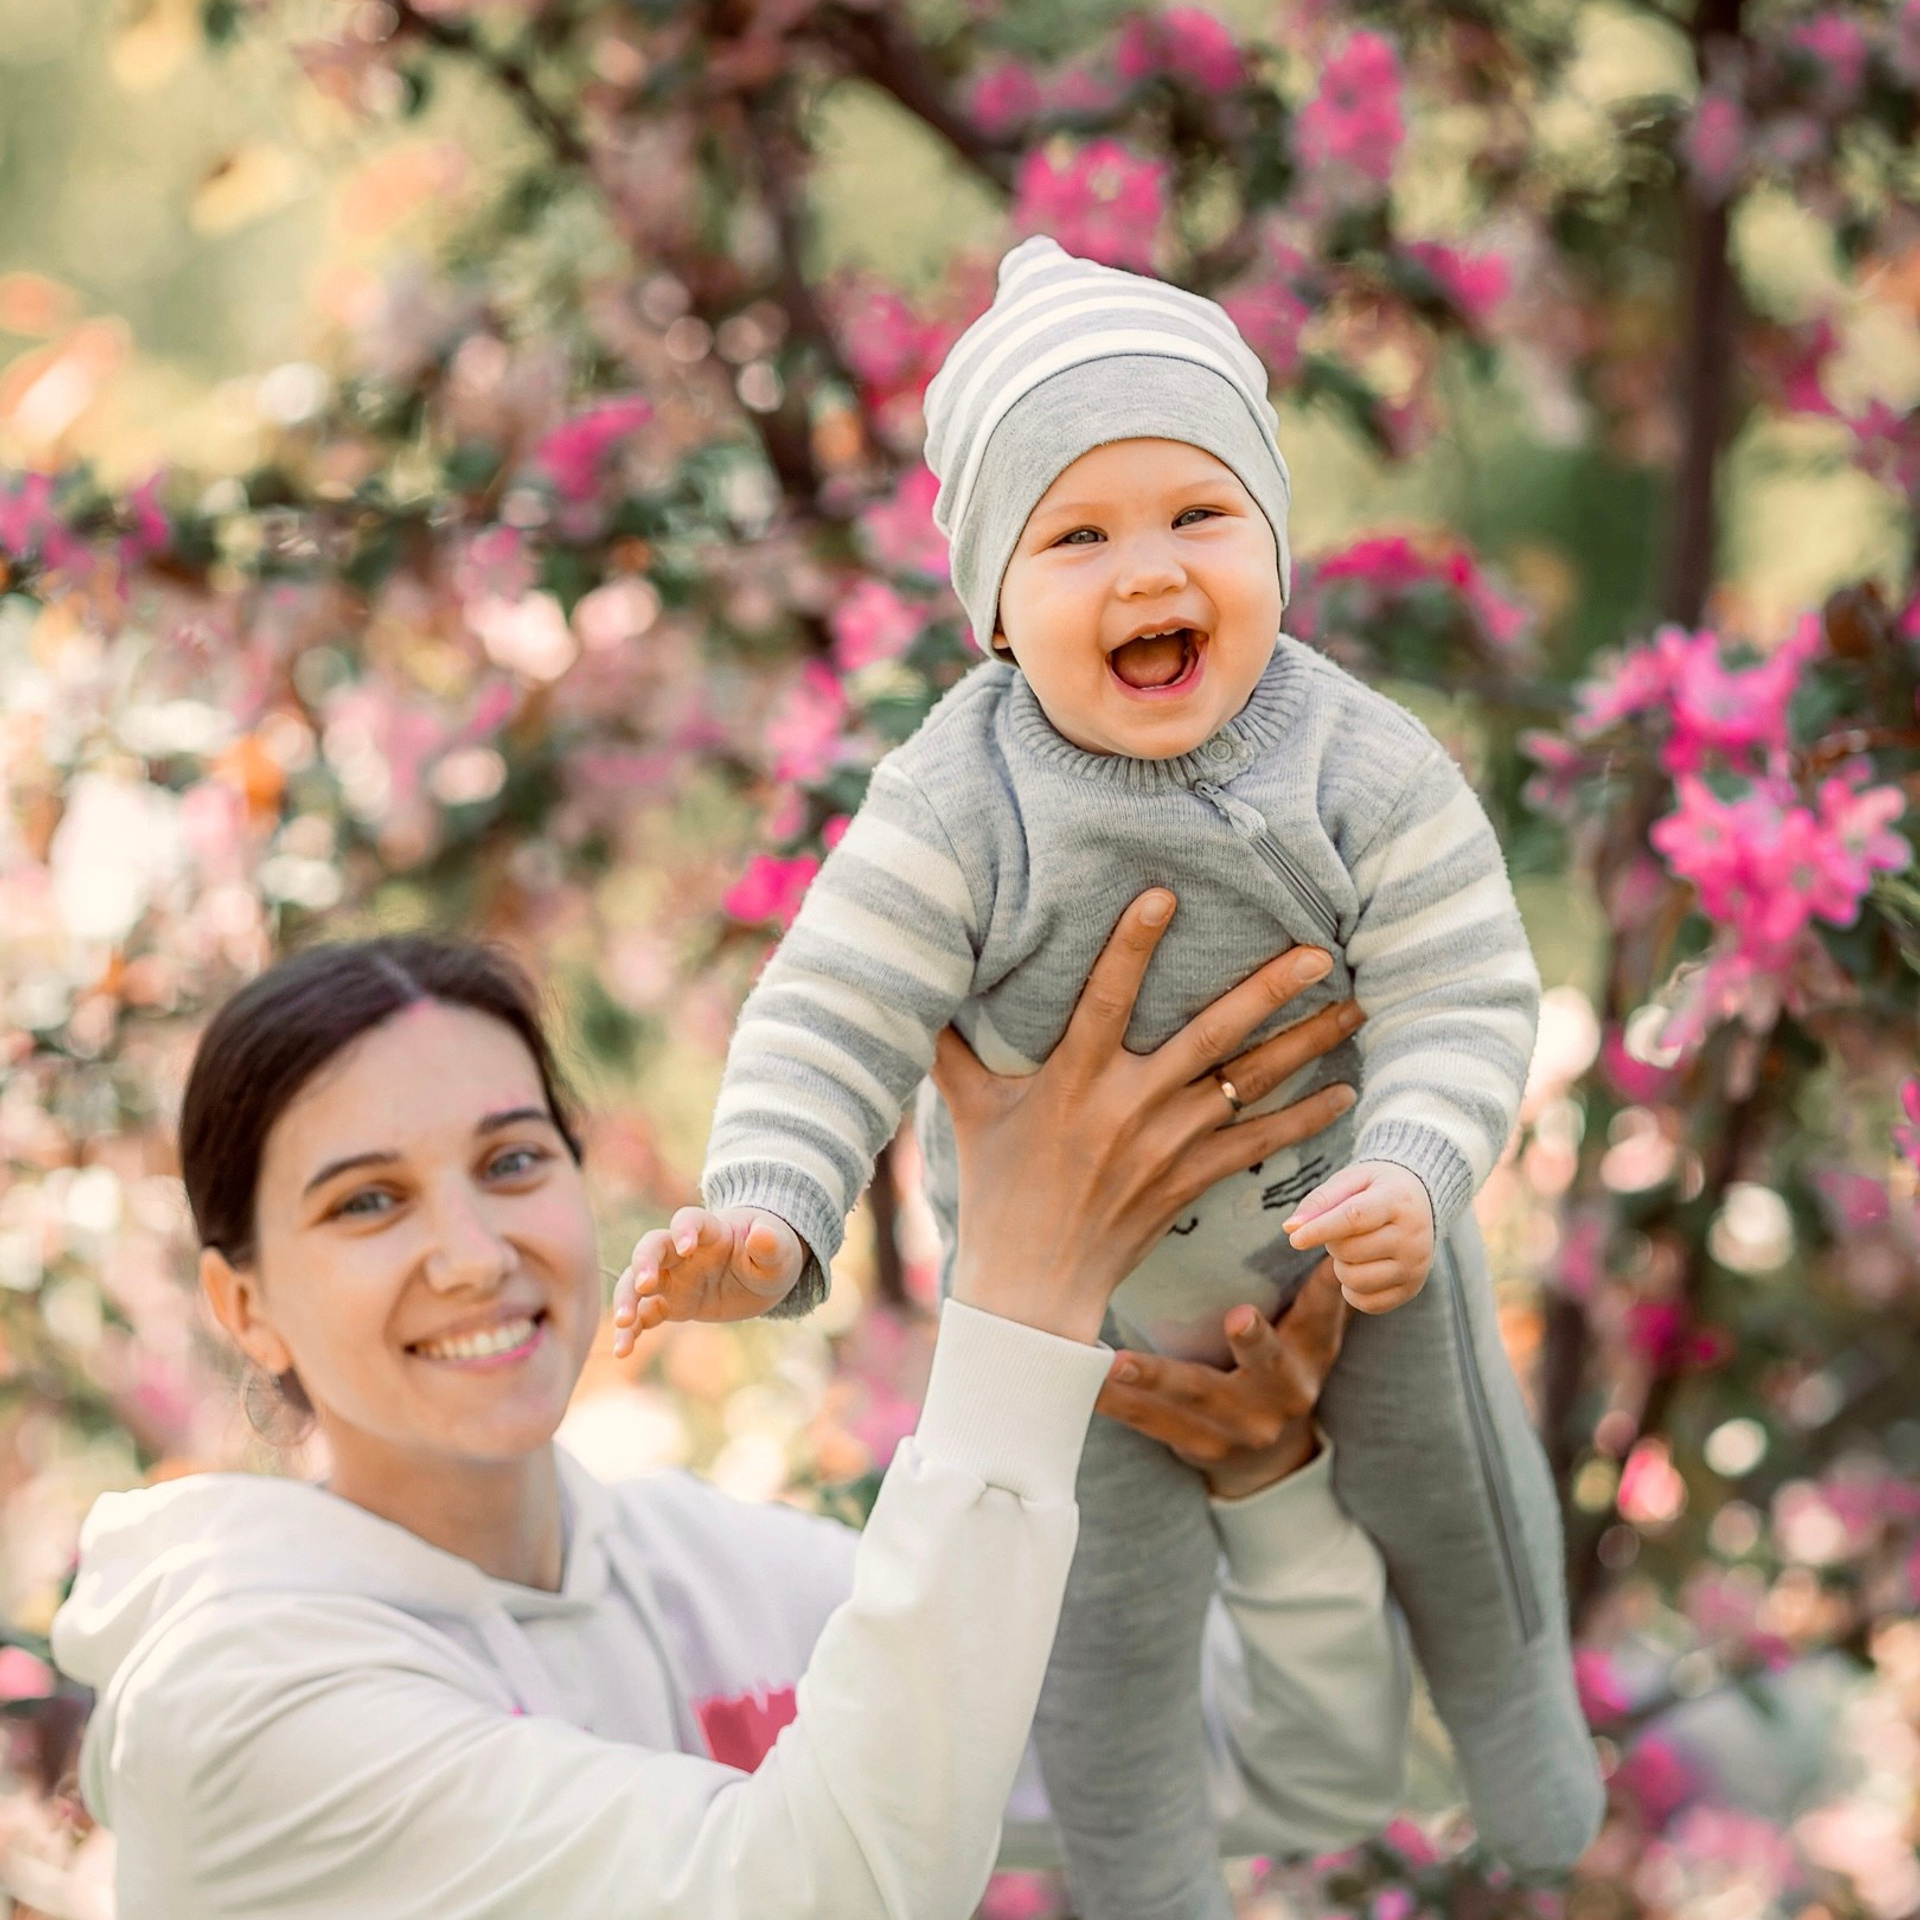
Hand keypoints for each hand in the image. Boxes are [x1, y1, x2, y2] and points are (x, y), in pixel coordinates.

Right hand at [610, 1205, 804, 1356]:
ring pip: (637, 1282)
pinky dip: (632, 1329)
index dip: (684, 1230)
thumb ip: (770, 1244)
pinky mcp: (671, 1304)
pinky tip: (623, 1350)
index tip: (686, 1247)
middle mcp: (683, 1252)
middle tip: (644, 1285)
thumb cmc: (772, 1251)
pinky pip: (645, 1314)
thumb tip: (761, 1237)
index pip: (688, 1220)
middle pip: (651, 1247)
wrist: (762, 1272)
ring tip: (624, 1324)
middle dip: (643, 1264)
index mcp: (711, 1231)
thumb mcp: (780, 1250)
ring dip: (627, 1299)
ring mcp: (674, 1278)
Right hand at [932, 888, 1364, 1345]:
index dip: (1133, 944)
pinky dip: (1305, 1118)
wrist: (1032, 1285)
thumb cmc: (996, 1189)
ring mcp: (1168, 1145)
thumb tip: (914, 991)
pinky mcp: (1192, 1180)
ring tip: (1355, 1005)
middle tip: (1319, 948)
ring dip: (1306, 1043)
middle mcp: (1130, 1105)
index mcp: (1074, 1078)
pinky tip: (1345, 1091)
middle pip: (1211, 1035)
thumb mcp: (967, 1110)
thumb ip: (952, 1047)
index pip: (1106, 995)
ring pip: (1250, 1084)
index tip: (1165, 895)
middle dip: (1268, 989)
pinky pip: (1260, 1144)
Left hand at [1097, 1260, 1349, 1498]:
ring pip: (1194, 1398)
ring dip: (1153, 1378)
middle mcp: (1282, 1395)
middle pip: (1266, 1365)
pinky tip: (1083, 1383)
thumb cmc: (1281, 1365)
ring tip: (1116, 1360)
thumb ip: (1317, 1285)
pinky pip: (1150, 1421)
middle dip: (1253, 1342)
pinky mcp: (1196, 1445)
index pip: (1321, 1318)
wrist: (1266, 1458)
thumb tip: (1328, 1224)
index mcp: (1309, 1356)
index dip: (1325, 1294)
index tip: (1326, 1262)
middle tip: (1239, 1317)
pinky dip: (1116, 1402)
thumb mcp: (1308, 1333)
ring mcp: (1238, 1427)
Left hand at [1283, 1161, 1433, 1312]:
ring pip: (1355, 1280)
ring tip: (1353, 1248)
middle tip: (1342, 1230)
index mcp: (1399, 1200)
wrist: (1422, 1202)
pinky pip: (1367, 1304)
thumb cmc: (1376, 1188)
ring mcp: (1416, 1266)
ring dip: (1341, 1266)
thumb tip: (1290, 1228)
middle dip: (1331, 1242)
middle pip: (1350, 1251)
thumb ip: (1320, 1201)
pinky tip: (1361, 1268)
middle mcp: (1414, 1236)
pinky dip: (1352, 1290)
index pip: (1354, 1219)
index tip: (1294, 1239)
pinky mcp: (1412, 1289)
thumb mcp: (1350, 1180)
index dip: (1320, 1230)